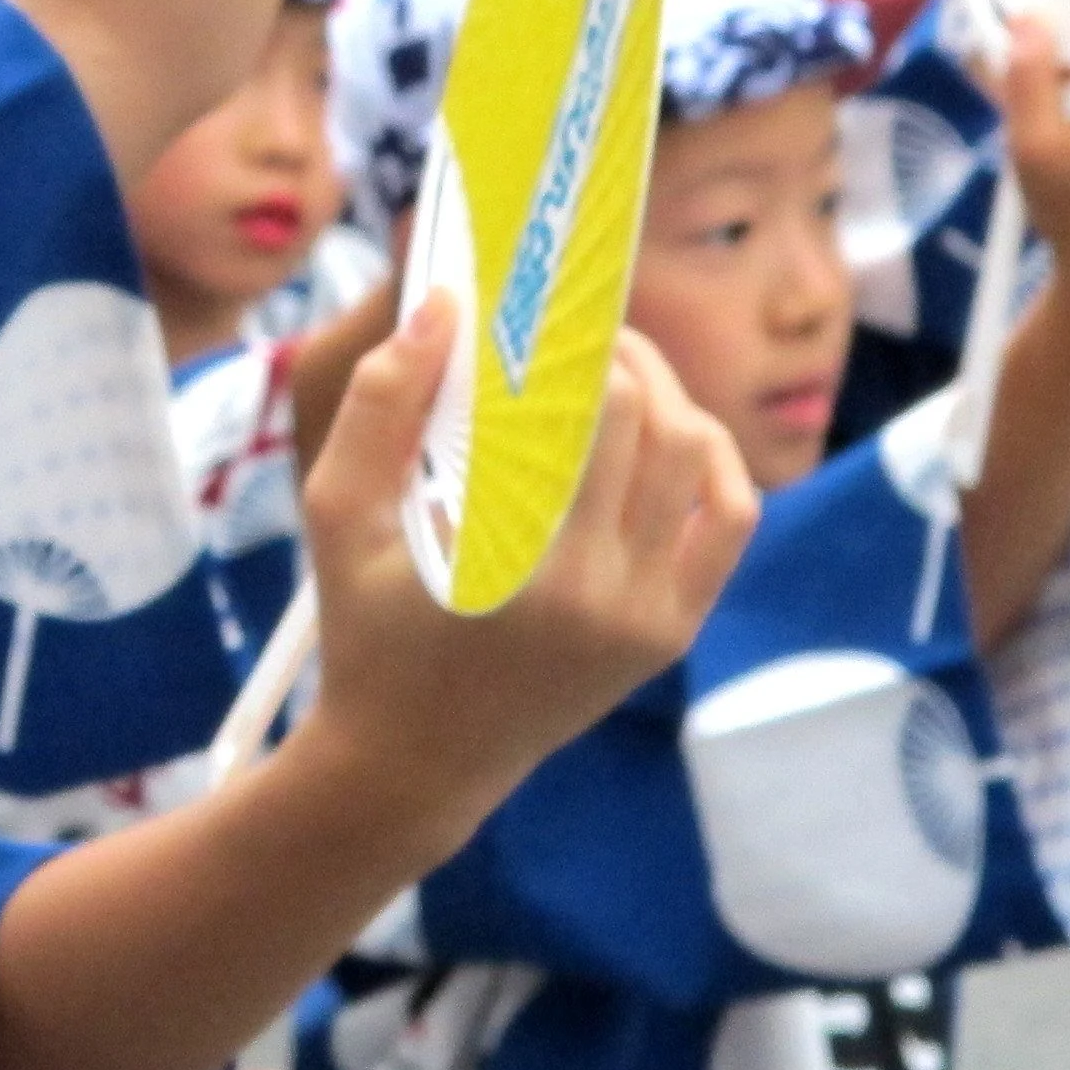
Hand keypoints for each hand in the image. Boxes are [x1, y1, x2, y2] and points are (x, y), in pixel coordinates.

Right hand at [298, 302, 755, 858]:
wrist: (415, 765)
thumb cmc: (366, 635)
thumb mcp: (341, 517)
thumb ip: (381, 407)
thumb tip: (442, 309)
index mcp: (532, 567)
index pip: (599, 409)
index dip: (579, 338)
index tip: (544, 305)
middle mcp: (610, 594)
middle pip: (657, 421)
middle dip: (621, 355)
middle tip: (572, 329)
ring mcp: (652, 617)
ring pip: (702, 460)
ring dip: (668, 398)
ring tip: (613, 373)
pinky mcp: (670, 631)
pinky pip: (728, 518)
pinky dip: (711, 461)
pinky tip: (665, 430)